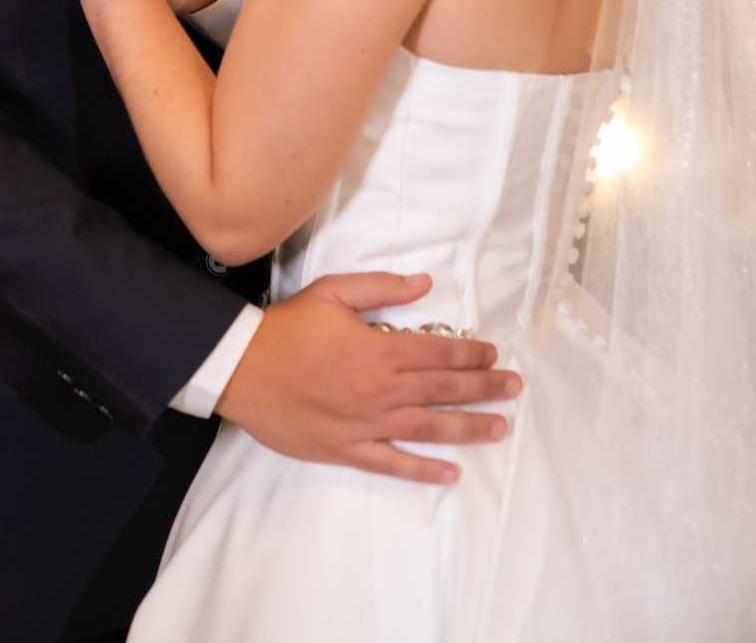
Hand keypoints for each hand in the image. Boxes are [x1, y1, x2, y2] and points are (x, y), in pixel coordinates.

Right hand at [216, 273, 520, 484]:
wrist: (241, 366)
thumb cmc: (286, 327)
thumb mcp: (332, 292)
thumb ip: (381, 287)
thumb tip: (424, 283)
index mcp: (378, 349)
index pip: (438, 354)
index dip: (470, 355)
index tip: (493, 355)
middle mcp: (379, 389)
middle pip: (442, 391)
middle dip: (483, 388)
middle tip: (514, 388)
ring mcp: (365, 423)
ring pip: (428, 428)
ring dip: (468, 428)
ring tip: (499, 427)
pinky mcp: (346, 448)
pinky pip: (392, 463)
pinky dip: (423, 470)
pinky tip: (451, 472)